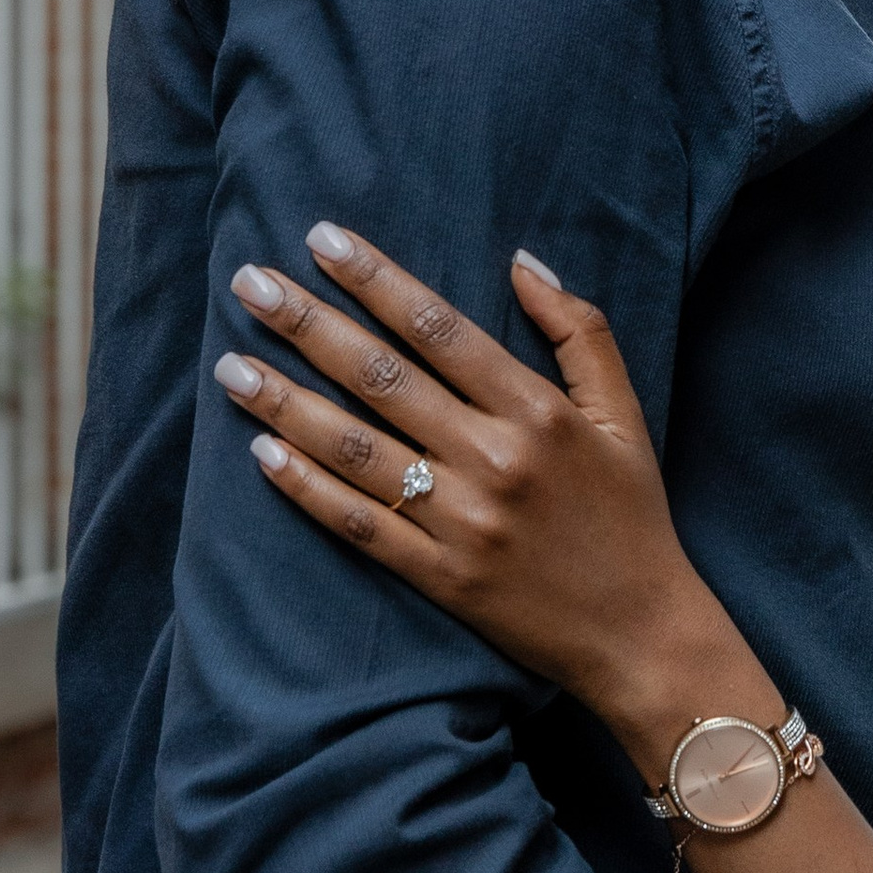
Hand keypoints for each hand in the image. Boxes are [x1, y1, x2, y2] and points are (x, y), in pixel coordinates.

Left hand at [213, 227, 730, 732]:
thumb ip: (580, 331)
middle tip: (249, 282)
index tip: (321, 239)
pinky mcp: (439, 577)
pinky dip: (307, 489)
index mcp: (537, 411)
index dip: (375, 279)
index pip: (438, 327)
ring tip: (231, 364)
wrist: (641, 632)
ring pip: (354, 449)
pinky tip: (262, 453)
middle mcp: (492, 460)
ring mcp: (460, 522)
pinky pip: (358, 524)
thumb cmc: (632, 514)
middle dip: (308, 324)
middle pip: (381, 377)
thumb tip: (523, 262)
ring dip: (285, 403)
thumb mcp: (626, 413)